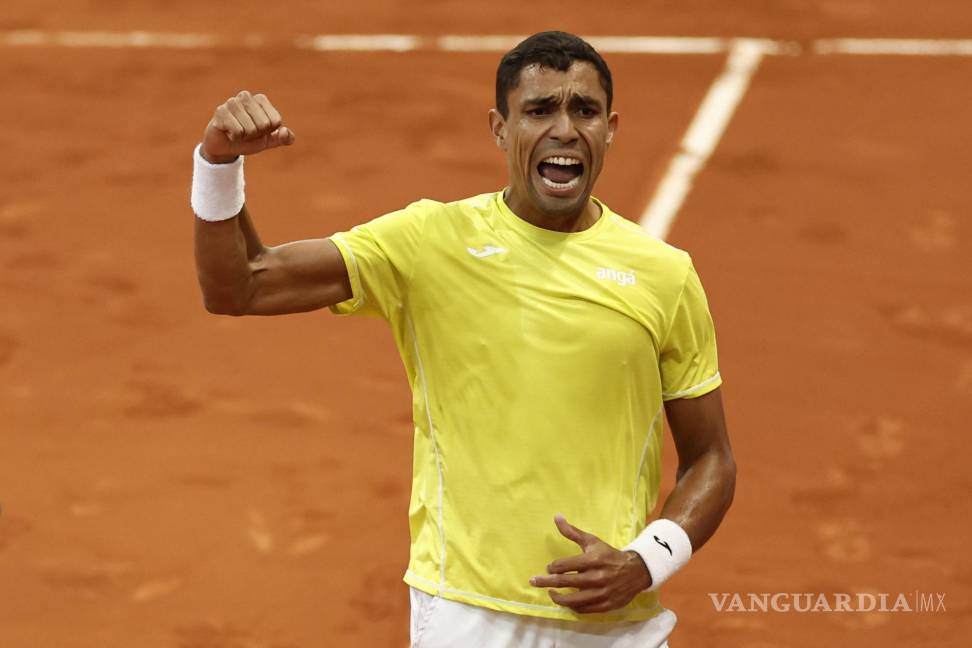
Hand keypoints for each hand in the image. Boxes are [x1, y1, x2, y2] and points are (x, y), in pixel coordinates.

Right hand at [201, 91, 295, 162]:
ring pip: (250, 129)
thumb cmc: (248, 139)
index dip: (268, 132)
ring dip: (245, 137)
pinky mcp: (221, 111)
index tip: (258, 131)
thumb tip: (285, 131)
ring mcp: (232, 102)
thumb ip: (283, 138)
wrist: (225, 146)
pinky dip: (235, 137)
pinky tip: (228, 132)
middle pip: (264, 124)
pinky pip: (237, 131)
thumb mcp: (269, 140)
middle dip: (256, 135)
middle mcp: (246, 96)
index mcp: (261, 100)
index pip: (276, 121)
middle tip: (246, 132)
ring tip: (237, 132)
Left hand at [530, 514, 651, 613]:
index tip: (548, 568)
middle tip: (534, 581)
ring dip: (558, 598)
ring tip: (550, 594)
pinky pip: (584, 609)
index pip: (565, 565)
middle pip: (565, 582)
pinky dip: (573, 607)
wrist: (636, 571)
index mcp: (593, 560)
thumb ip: (573, 532)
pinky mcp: (606, 605)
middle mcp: (597, 577)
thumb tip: (556, 517)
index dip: (553, 567)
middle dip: (546, 582)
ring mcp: (602, 593)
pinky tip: (567, 602)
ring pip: (573, 600)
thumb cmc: (609, 555)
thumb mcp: (592, 541)